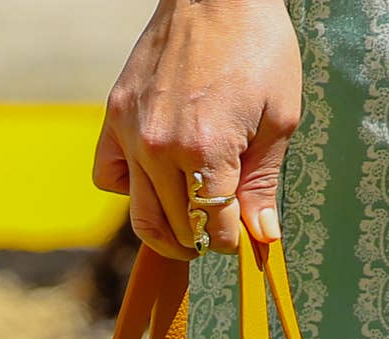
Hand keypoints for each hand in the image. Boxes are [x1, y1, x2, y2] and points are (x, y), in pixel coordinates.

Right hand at [93, 0, 302, 260]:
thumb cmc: (257, 47)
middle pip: (177, 229)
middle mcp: (161, 147)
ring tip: (190, 222)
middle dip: (203, 238)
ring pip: (141, 215)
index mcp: (207, 149)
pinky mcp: (115, 115)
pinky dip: (128, 189)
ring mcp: (132, 132)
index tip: (242, 231)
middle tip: (220, 228)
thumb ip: (264, 183)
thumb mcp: (280, 118)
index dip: (232, 240)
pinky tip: (156, 178)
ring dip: (168, 230)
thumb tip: (262, 236)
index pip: (213, 229)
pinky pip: (109, 175)